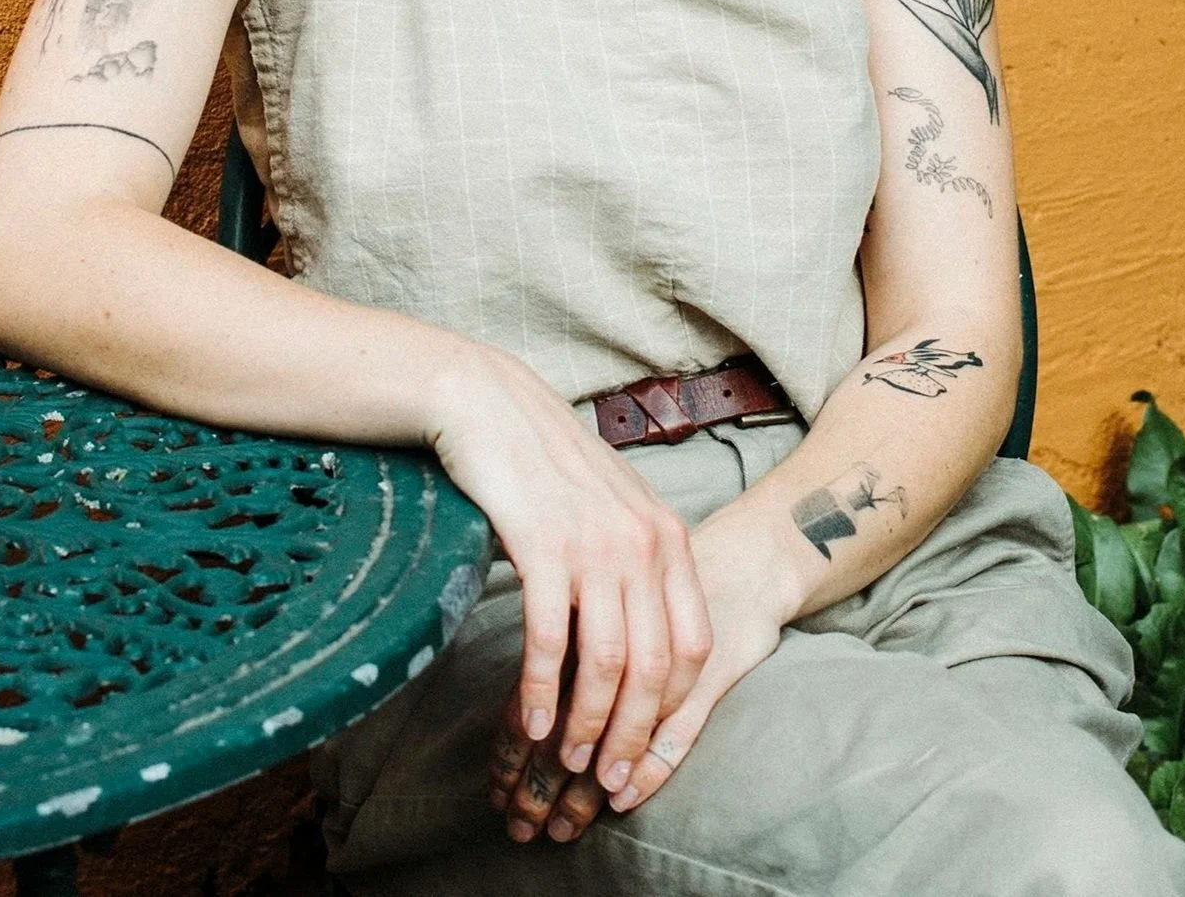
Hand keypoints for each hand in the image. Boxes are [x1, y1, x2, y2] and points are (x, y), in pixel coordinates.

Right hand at [426, 346, 712, 802]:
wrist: (490, 404)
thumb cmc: (548, 462)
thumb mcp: (614, 505)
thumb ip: (639, 559)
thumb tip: (647, 634)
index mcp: (667, 536)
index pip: (693, 646)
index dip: (675, 710)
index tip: (650, 750)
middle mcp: (641, 542)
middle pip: (654, 667)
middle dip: (633, 736)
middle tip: (609, 780)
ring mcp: (595, 544)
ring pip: (606, 663)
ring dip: (586, 724)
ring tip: (567, 760)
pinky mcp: (544, 545)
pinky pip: (550, 640)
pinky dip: (541, 690)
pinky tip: (529, 721)